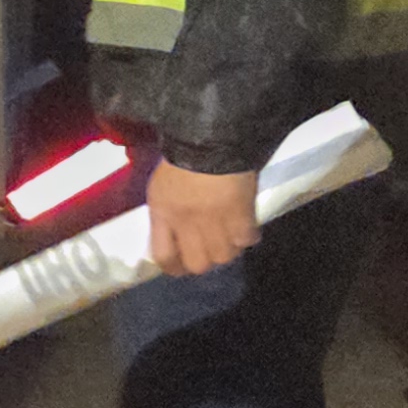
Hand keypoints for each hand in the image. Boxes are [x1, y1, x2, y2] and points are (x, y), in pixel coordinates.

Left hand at [143, 158, 260, 276]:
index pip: (163, 256)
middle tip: (208, 252)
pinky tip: (245, 228)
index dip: (173, 267)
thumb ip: (165, 212)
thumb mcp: (161, 185)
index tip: (180, 267)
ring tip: (229, 238)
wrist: (212, 139)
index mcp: (163, 213)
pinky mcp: (241, 216)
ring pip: (223, 256)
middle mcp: (186, 224)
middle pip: (197, 264)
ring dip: (227, 250)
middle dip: (203, 262)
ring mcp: (215, 223)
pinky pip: (246, 241)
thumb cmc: (182, 157)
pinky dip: (247, 237)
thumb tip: (172, 235)